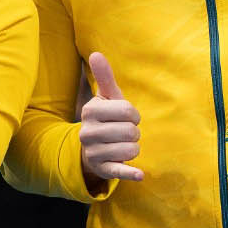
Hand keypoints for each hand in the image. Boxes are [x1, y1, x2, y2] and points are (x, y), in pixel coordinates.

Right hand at [79, 52, 142, 185]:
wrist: (92, 148)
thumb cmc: (106, 117)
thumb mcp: (106, 97)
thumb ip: (104, 76)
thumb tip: (96, 53)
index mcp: (90, 110)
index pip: (128, 110)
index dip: (133, 114)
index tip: (127, 116)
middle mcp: (87, 132)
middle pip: (131, 131)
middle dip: (135, 132)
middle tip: (125, 132)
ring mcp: (93, 152)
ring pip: (132, 149)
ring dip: (134, 147)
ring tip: (123, 144)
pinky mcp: (102, 170)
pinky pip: (120, 171)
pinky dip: (131, 173)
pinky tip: (140, 174)